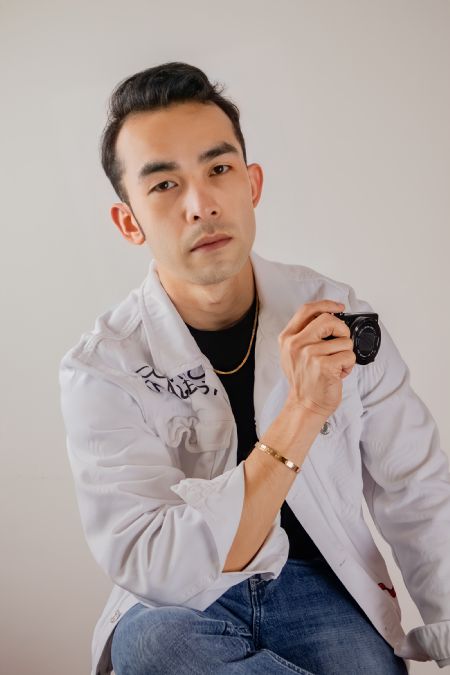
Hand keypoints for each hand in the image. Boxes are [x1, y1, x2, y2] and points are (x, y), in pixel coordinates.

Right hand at [278, 300, 355, 418]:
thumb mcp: (293, 354)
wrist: (304, 406)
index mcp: (288, 338)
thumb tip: (329, 317)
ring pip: (343, 340)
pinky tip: (339, 373)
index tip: (338, 307)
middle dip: (342, 329)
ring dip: (346, 354)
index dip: (326, 304)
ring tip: (336, 365)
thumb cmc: (304, 380)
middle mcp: (296, 344)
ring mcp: (309, 354)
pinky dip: (349, 365)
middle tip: (341, 341)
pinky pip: (348, 355)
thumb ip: (304, 334)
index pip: (307, 310)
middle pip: (328, 319)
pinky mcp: (323, 366)